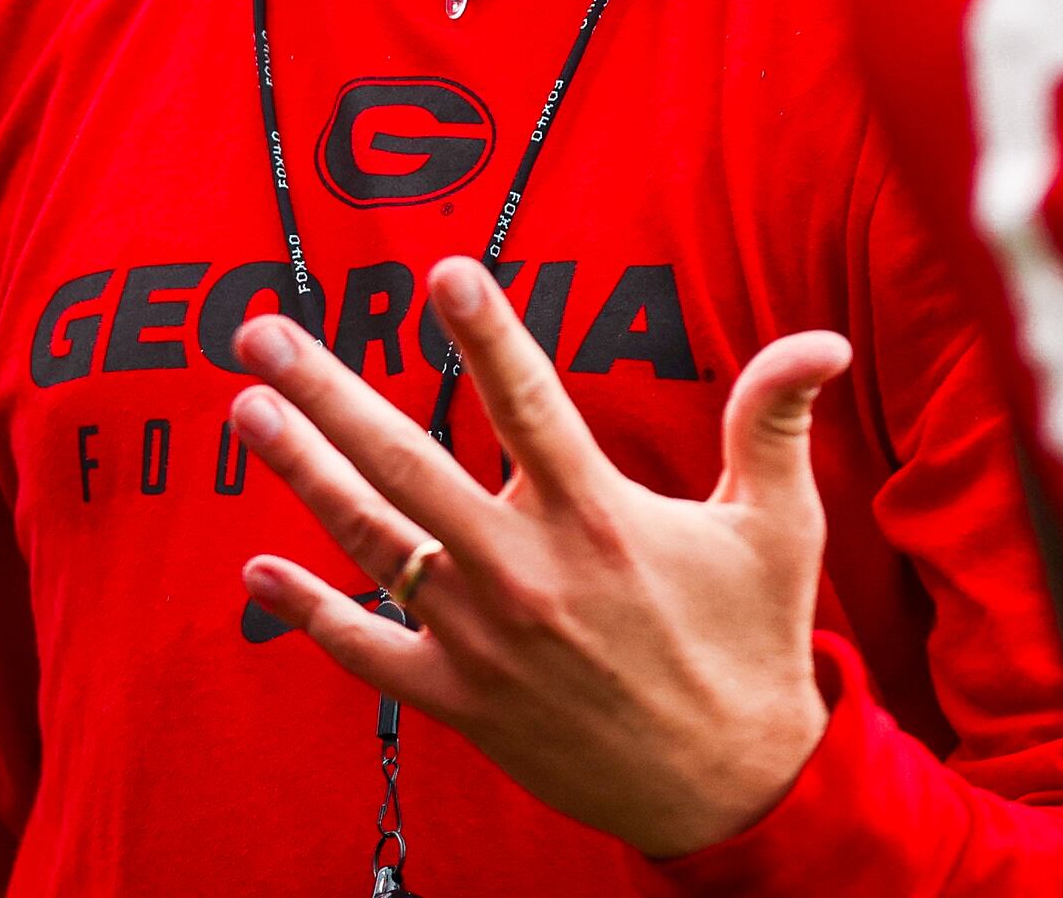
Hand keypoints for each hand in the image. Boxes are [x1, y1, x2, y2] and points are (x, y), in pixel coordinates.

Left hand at [227, 253, 849, 857]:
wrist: (733, 792)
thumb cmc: (753, 646)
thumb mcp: (777, 530)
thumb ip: (773, 424)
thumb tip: (818, 338)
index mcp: (596, 518)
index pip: (527, 403)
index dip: (486, 333)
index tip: (442, 271)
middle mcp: (524, 571)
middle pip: (404, 462)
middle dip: (326, 390)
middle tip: (260, 332)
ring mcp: (481, 640)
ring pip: (370, 541)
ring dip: (301, 473)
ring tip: (245, 411)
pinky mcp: (460, 699)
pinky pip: (366, 650)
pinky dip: (308, 612)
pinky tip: (255, 571)